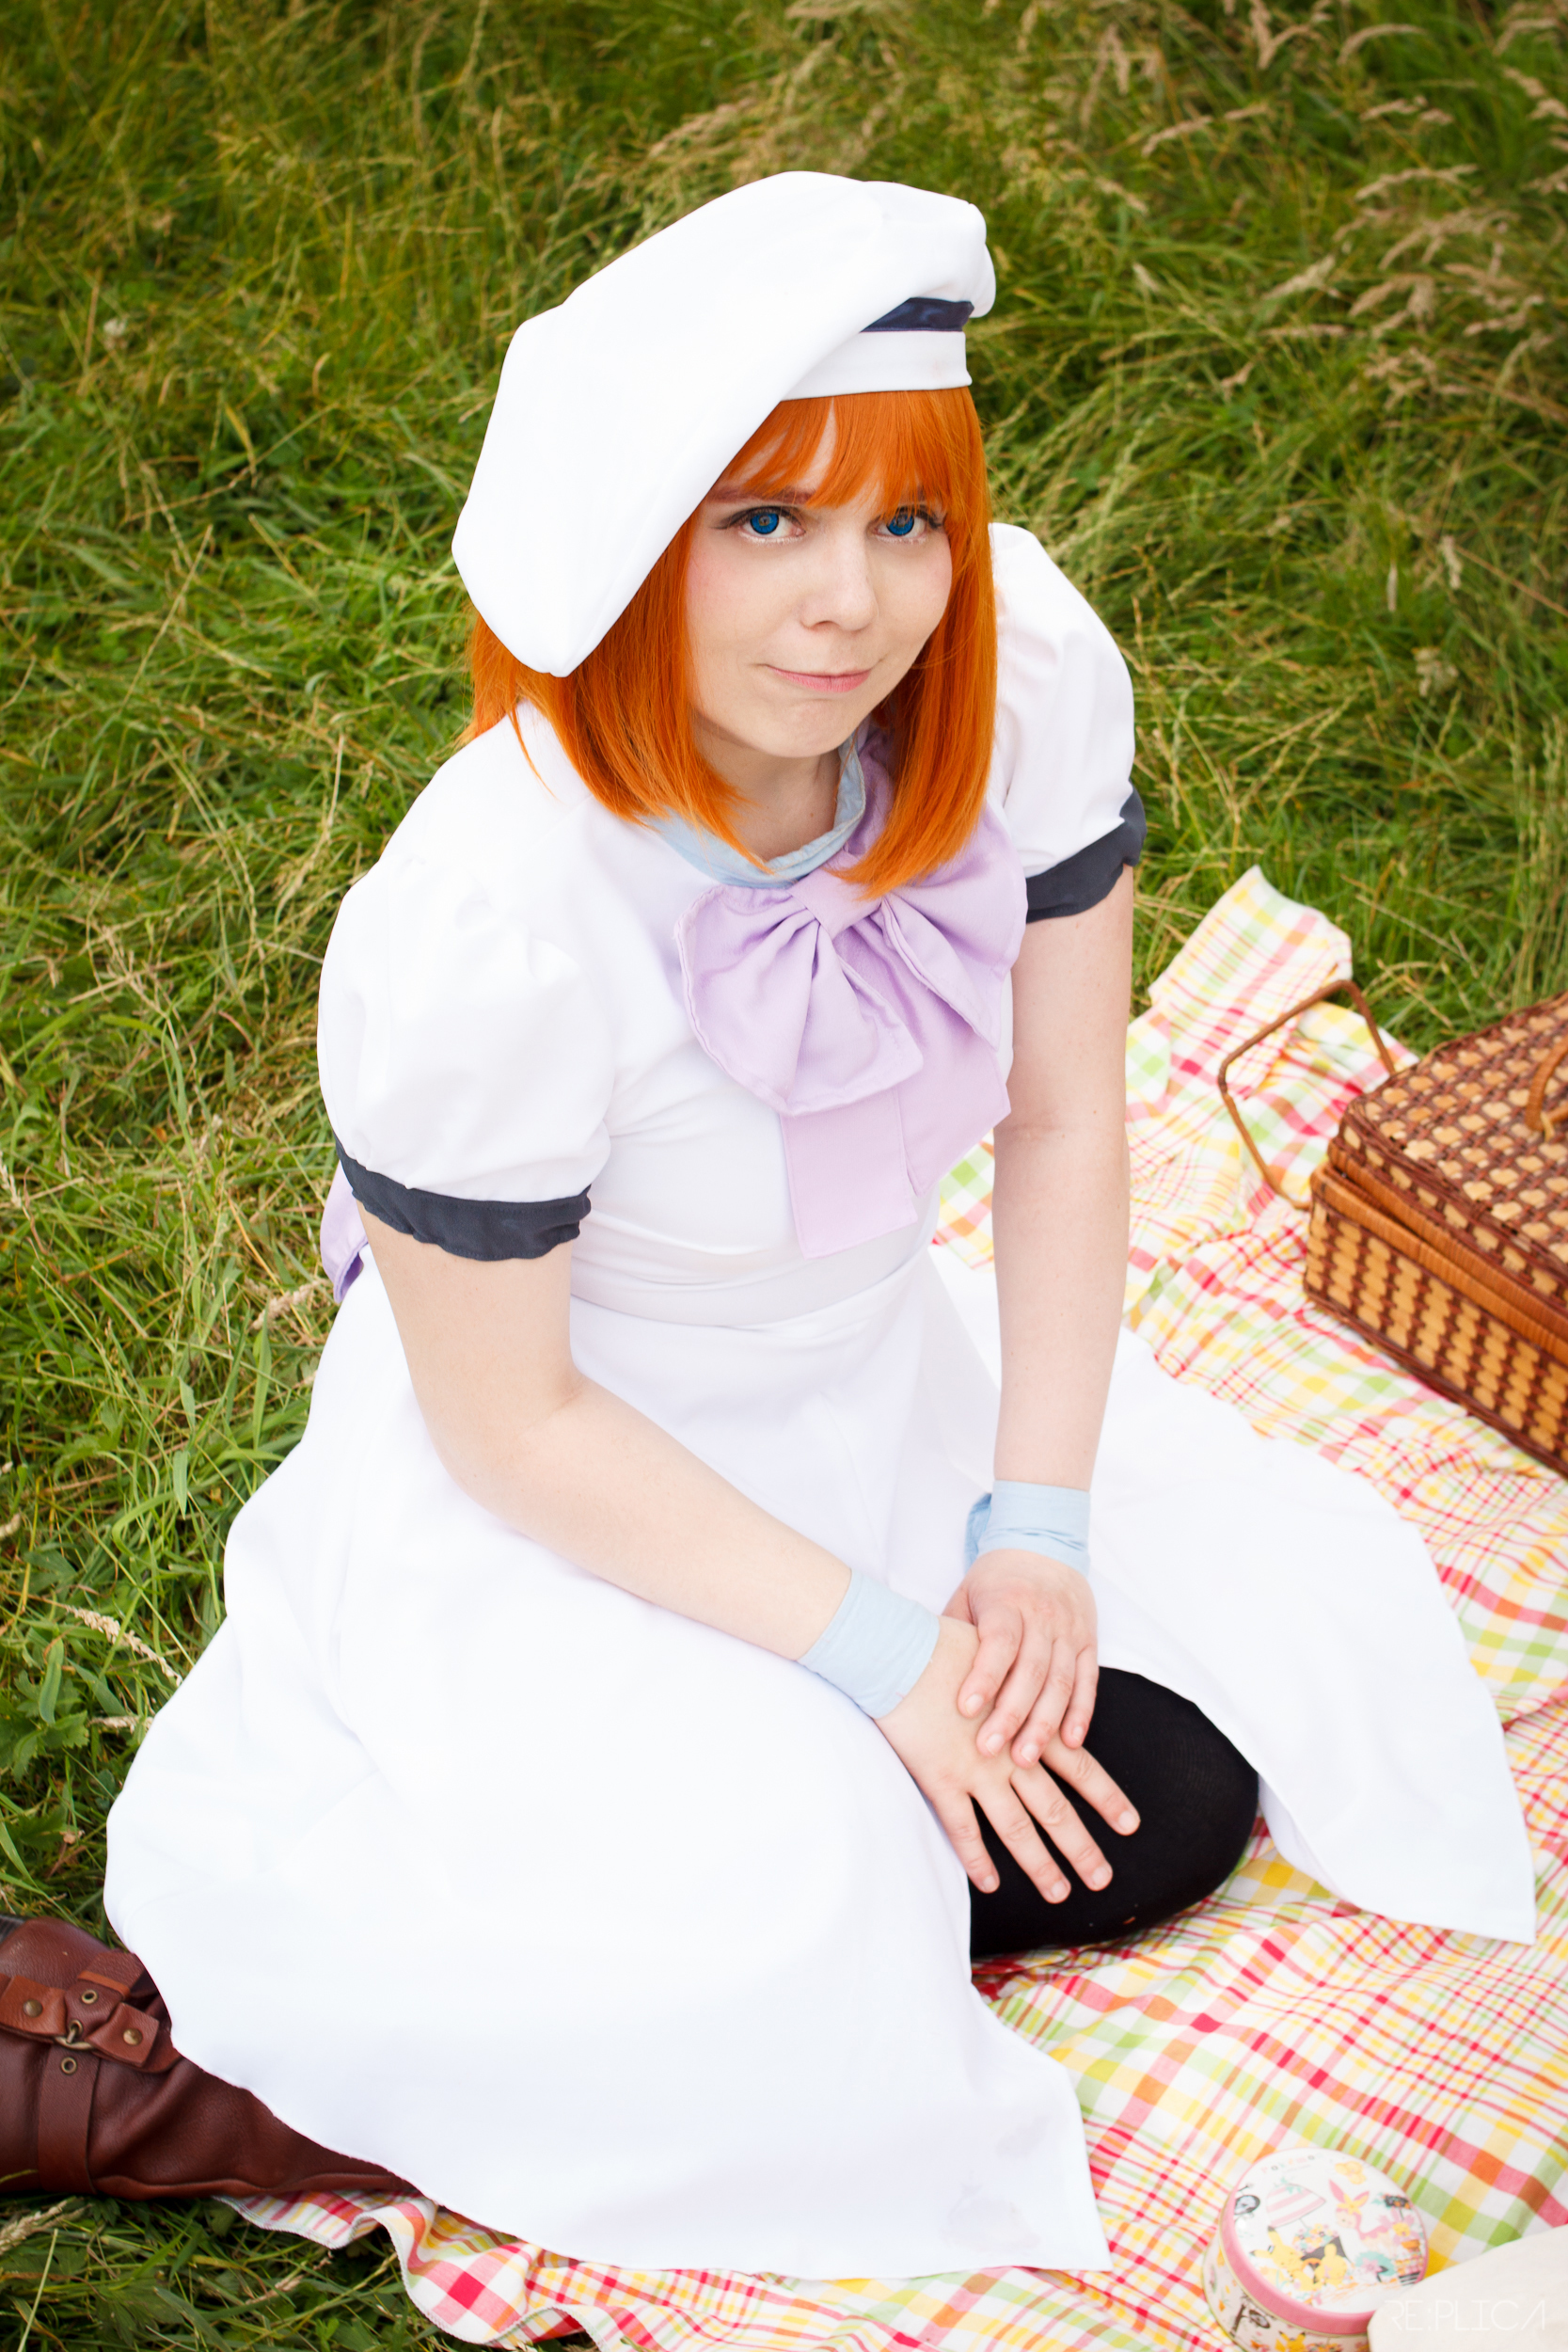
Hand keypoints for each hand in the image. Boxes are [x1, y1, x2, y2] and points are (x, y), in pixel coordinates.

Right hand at [875, 1617, 1137, 1902]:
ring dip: (1039, 1864)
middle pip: (1054, 1808)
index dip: (1106, 1797)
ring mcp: (977, 1770)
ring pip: (1016, 1827)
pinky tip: (990, 1883)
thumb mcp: (1002, 1661)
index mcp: (1028, 1723)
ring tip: (1059, 1892)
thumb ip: (1021, 1687)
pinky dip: (977, 1858)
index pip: (1078, 1767)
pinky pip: (963, 1828)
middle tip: (1103, 1878)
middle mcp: (1011, 1753)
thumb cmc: (949, 1647)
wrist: (904, 1650)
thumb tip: (1036, 1694)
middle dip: (1081, 1846)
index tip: (1130, 1823)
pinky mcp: (941, 1778)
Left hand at [943, 1548, 1097, 1765]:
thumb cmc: (996, 1579)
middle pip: (1031, 1670)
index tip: (964, 1709)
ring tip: (1024, 1757)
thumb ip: (953, 1634)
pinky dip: (1081, 1713)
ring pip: (1061, 1682)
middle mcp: (1043, 1616)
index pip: (999, 1642)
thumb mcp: (967, 1595)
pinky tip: (1068, 1741)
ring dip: (1044, 1724)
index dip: (984, 1677)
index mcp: (1008, 1601)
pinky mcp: (1089, 1641)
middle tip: (989, 1750)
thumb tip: (917, 1673)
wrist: (1044, 1545)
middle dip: (1011, 1715)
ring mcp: (1070, 1629)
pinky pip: (1088, 1682)